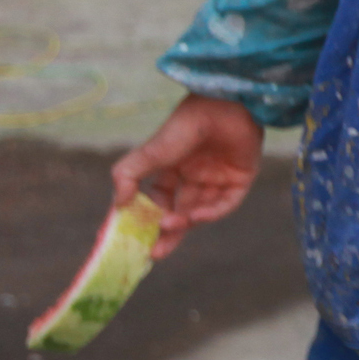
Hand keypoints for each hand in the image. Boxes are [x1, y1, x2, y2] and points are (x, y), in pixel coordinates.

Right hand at [111, 96, 265, 260]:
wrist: (223, 105)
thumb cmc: (185, 125)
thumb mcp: (150, 153)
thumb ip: (128, 176)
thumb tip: (118, 206)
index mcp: (173, 167)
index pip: (157, 202)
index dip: (145, 221)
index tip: (131, 240)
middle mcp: (195, 175)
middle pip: (179, 212)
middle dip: (166, 234)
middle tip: (154, 254)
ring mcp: (218, 178)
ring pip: (200, 211)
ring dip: (184, 223)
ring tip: (169, 227)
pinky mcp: (241, 178)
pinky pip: (225, 204)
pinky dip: (210, 213)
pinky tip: (195, 217)